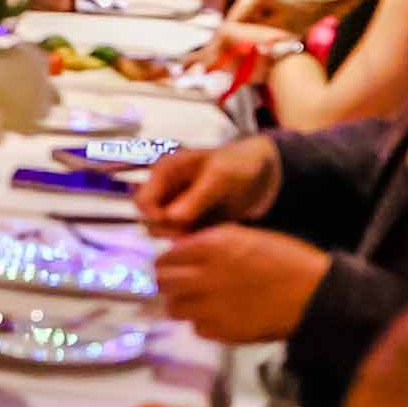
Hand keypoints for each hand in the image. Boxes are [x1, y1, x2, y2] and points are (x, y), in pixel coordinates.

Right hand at [136, 135, 276, 233]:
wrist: (266, 174)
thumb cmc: (240, 165)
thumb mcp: (221, 176)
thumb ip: (196, 197)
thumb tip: (171, 218)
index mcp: (165, 171)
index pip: (141, 201)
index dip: (154, 215)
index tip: (178, 223)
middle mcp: (167, 190)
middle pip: (148, 219)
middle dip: (167, 229)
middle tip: (194, 231)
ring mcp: (179, 207)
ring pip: (163, 231)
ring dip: (179, 237)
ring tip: (205, 234)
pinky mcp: (192, 222)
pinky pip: (182, 238)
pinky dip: (192, 241)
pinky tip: (211, 237)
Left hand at [154, 227, 331, 342]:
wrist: (316, 293)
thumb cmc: (286, 259)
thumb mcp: (245, 235)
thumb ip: (209, 241)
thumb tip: (180, 247)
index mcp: (211, 246)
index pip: (166, 257)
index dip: (167, 261)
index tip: (172, 265)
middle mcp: (206, 276)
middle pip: (163, 283)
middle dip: (168, 282)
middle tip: (179, 284)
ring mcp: (214, 307)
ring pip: (174, 308)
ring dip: (182, 304)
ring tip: (198, 301)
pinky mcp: (226, 332)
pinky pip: (197, 329)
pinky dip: (203, 323)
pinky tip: (218, 316)